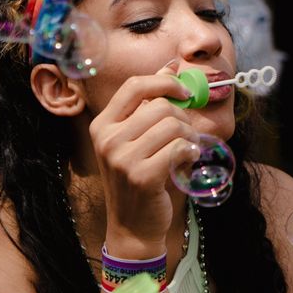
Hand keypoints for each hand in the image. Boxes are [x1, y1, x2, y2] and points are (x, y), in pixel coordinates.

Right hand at [90, 63, 194, 256]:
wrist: (132, 226)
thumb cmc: (138, 179)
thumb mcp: (136, 139)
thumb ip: (150, 104)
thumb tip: (170, 65)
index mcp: (102, 125)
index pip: (135, 86)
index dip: (164, 82)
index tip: (183, 92)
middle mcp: (107, 139)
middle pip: (160, 106)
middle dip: (182, 118)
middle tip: (185, 136)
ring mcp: (122, 158)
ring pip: (173, 126)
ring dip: (189, 138)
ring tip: (185, 151)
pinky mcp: (141, 176)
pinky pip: (178, 148)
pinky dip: (190, 153)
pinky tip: (186, 163)